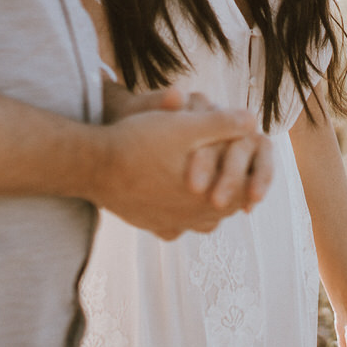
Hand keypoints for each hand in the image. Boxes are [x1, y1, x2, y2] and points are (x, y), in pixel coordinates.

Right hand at [94, 105, 261, 239]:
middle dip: (232, 188)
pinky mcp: (153, 226)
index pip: (246, 192)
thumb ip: (222, 124)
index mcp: (211, 196)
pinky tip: (176, 198)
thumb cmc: (139, 141)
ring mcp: (173, 224)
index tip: (249, 159)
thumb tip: (253, 121)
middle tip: (233, 169)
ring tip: (208, 183)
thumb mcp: (183, 125)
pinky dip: (182, 213)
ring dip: (209, 202)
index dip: (252, 175)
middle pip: (228, 208)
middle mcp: (195, 218)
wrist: (94, 167)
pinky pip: (176, 226)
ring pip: (204, 220)